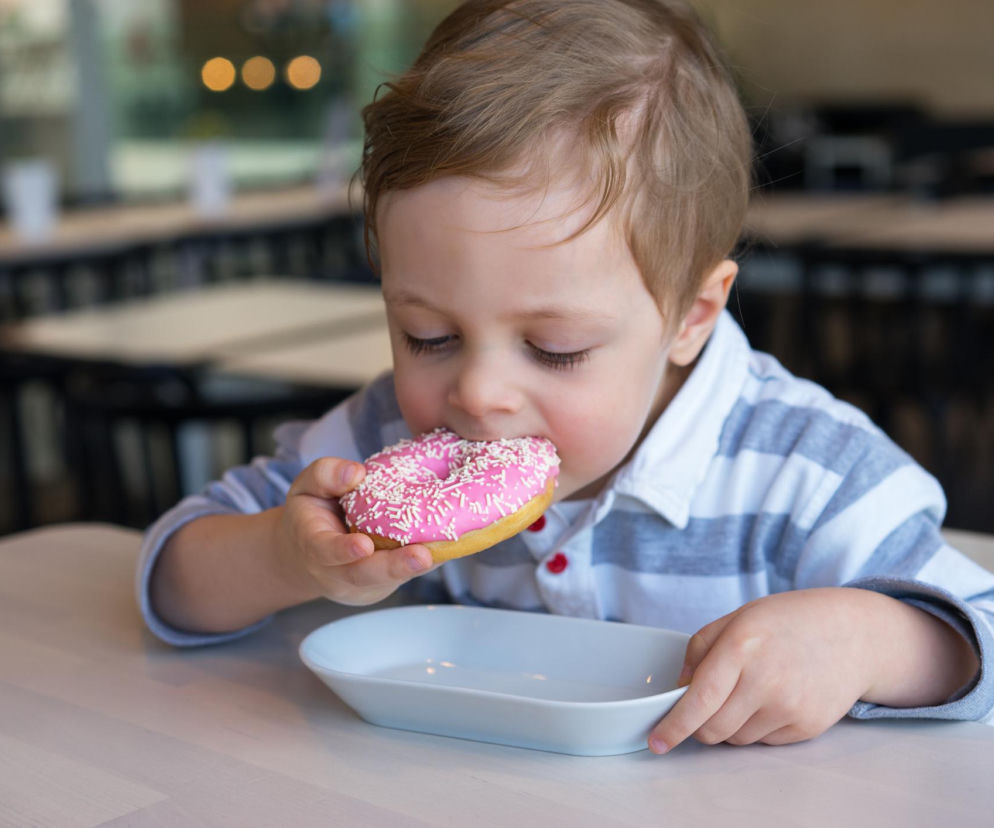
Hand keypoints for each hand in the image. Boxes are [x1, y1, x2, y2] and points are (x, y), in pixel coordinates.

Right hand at [277, 457, 435, 605]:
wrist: (309, 553)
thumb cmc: (311, 514)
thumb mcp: (307, 487)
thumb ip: (325, 475)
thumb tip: (356, 472)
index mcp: (313, 546)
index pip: (325, 550)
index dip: (343, 550)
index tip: (363, 545)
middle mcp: (337, 572)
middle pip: (365, 575)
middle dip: (394, 567)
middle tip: (422, 556)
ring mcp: (363, 584)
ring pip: (390, 579)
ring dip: (416, 568)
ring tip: (440, 553)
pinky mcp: (385, 583)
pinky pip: (405, 575)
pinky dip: (427, 562)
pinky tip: (448, 548)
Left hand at [649, 588, 884, 751]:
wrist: (853, 635)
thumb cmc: (789, 621)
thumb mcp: (738, 618)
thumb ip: (700, 650)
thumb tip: (679, 690)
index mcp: (742, 647)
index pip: (699, 699)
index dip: (674, 725)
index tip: (657, 741)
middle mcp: (767, 681)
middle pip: (713, 729)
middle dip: (698, 726)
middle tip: (704, 707)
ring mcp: (790, 708)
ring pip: (736, 739)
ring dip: (729, 725)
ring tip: (750, 690)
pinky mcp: (807, 728)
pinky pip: (764, 742)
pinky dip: (757, 728)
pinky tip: (773, 699)